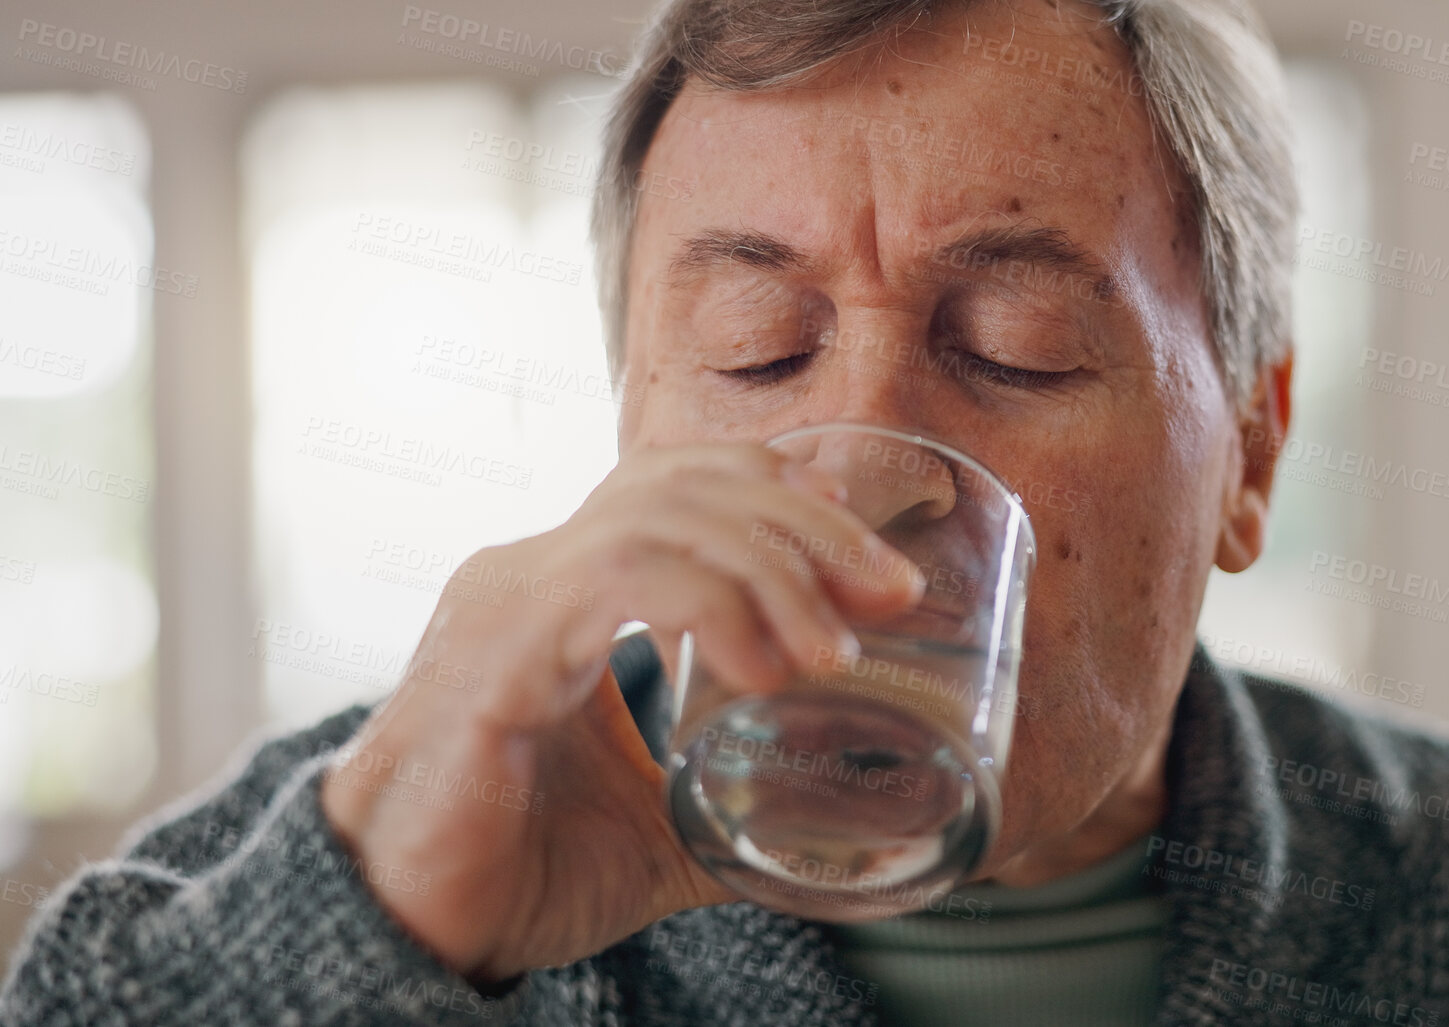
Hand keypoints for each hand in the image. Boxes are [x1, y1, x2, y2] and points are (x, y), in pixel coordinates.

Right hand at [320, 440, 924, 983]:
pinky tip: (762, 670)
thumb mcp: (662, 822)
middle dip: (806, 523)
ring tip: (833, 651)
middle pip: (685, 481)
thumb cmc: (516, 868)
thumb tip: (834, 817)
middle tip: (889, 592)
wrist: (407, 931)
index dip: (780, 491)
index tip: (865, 552)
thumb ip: (738, 798)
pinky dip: (711, 608)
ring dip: (771, 570)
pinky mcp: (498, 651)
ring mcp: (511, 599)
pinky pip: (617, 578)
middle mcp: (535, 571)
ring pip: (660, 515)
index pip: (681, 483)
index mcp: (568, 589)